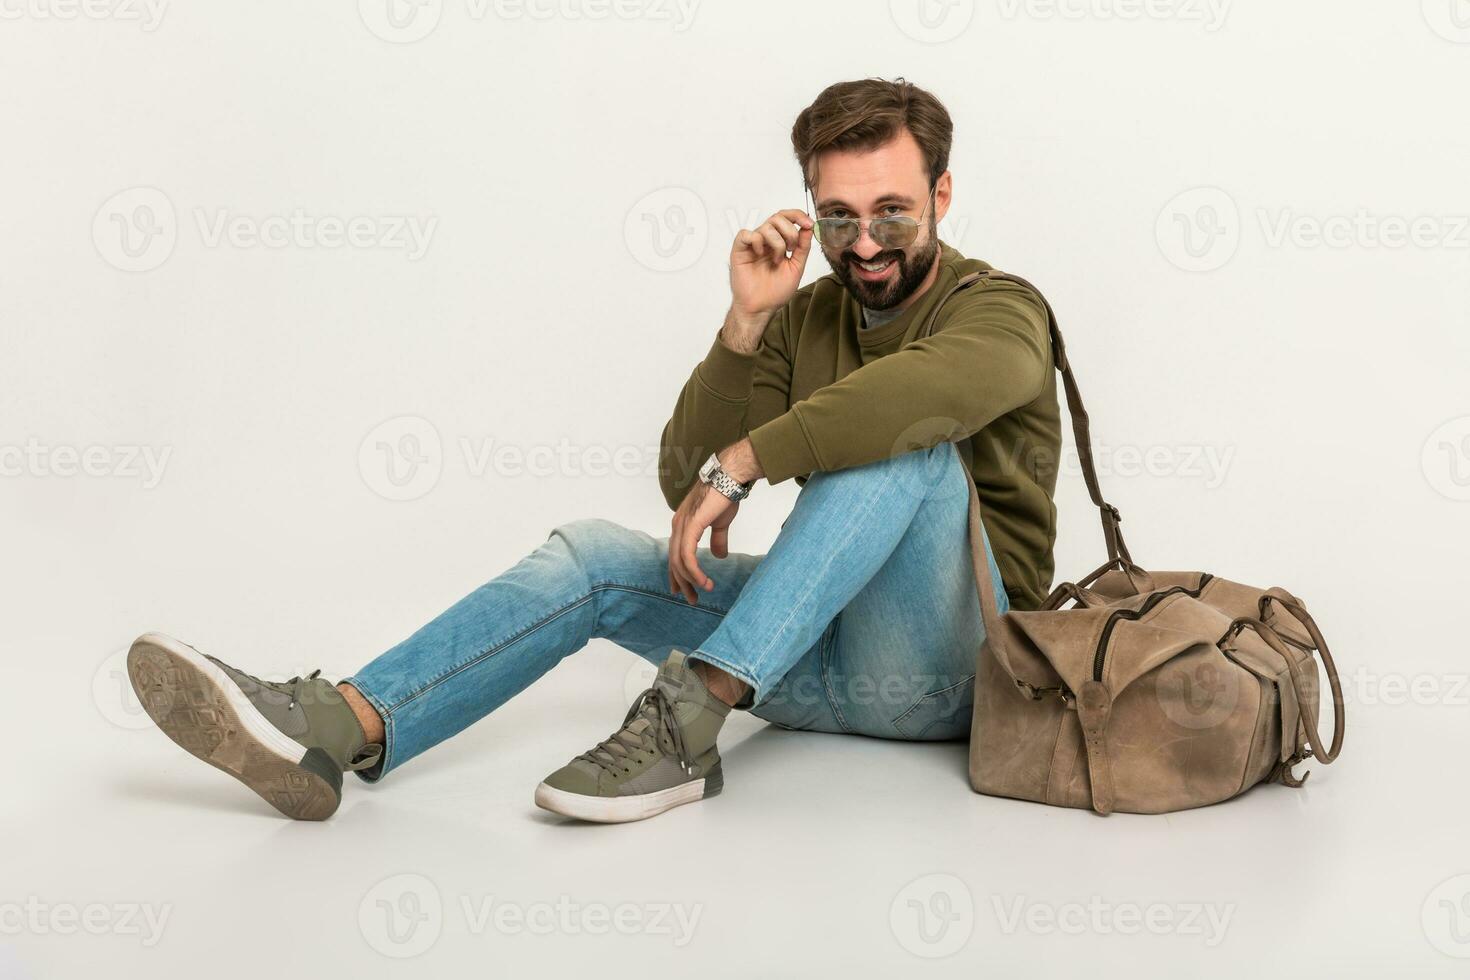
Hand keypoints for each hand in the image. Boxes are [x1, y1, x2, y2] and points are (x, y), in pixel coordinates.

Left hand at [668, 480, 739, 604]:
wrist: (730, 477)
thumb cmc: (725, 495)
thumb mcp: (720, 523)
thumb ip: (717, 539)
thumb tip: (719, 556)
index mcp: (682, 524)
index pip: (674, 554)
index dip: (677, 574)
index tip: (683, 590)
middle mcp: (677, 526)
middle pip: (674, 561)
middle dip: (683, 582)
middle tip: (692, 599)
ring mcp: (682, 525)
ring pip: (679, 561)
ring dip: (691, 579)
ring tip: (704, 590)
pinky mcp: (690, 526)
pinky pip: (687, 555)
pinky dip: (694, 570)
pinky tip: (703, 580)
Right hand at [724, 209, 813, 349]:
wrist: (761, 308)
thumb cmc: (775, 292)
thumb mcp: (796, 267)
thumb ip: (803, 248)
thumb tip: (808, 228)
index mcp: (779, 242)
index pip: (787, 218)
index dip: (798, 216)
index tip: (809, 224)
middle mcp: (766, 240)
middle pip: (778, 217)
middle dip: (790, 231)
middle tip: (791, 249)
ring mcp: (753, 244)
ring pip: (766, 226)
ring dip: (777, 243)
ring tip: (776, 260)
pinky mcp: (740, 250)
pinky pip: (746, 234)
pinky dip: (756, 241)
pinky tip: (759, 254)